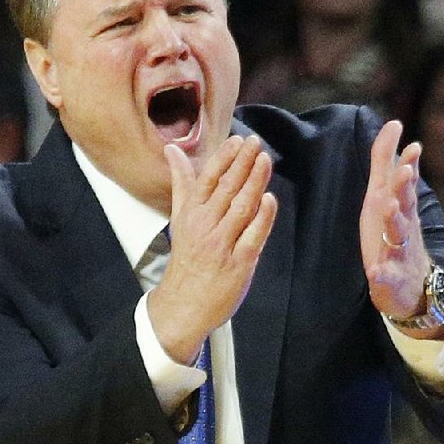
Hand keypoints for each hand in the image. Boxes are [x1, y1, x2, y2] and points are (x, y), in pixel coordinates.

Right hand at [148, 135, 277, 364]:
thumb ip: (181, 182)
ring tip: (265, 161)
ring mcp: (223, 244)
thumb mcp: (180, 217)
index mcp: (191, 213)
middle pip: (227, 189)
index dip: (224, 158)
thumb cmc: (187, 258)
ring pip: (242, 207)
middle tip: (256, 143)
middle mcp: (205, 226)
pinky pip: (254, 235)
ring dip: (255, 182)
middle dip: (243, 163)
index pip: (208, 179)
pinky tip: (269, 200)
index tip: (237, 141)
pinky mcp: (239, 263)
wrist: (184, 303)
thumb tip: (173, 151)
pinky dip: (263, 217)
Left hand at [359, 120, 433, 329]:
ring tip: (390, 207)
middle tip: (404, 171)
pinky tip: (376, 271)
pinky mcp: (391, 278)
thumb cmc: (395, 233)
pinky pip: (386, 276)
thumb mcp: (387, 194)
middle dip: (404, 188)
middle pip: (405, 205)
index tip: (413, 146)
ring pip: (398, 236)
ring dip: (395, 222)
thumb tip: (394, 123)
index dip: (409, 165)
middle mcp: (403, 227)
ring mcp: (399, 252)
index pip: (406, 183)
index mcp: (400, 207)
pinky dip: (383, 273)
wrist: (412, 286)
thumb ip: (386, 161)